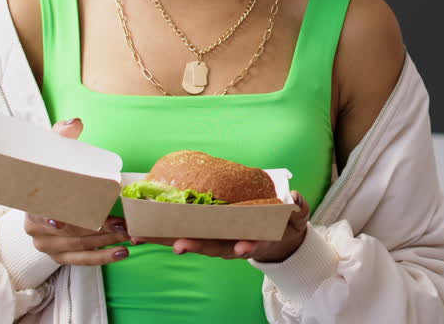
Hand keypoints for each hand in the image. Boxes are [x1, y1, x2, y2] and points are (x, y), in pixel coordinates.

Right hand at [23, 118, 131, 264]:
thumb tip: (74, 124)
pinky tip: (122, 253)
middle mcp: (35, 230)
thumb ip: (62, 136)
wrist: (45, 196)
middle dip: (96, 229)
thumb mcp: (53, 153)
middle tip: (122, 224)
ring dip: (105, 242)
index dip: (51, 218)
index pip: (40, 214)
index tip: (62, 220)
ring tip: (129, 236)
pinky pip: (82, 260)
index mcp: (30, 206)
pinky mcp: (61, 256)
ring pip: (78, 247)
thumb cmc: (53, 174)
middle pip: (67, 233)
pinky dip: (103, 258)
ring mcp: (47, 246)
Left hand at [133, 191, 310, 262]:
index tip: (243, 247)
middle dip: (196, 246)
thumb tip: (296, 197)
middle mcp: (230, 242)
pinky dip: (165, 232)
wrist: (276, 236)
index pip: (248, 244)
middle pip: (212, 247)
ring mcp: (216, 237)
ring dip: (170, 239)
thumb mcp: (296, 218)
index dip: (245, 246)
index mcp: (253, 239)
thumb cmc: (284, 225)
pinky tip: (145, 229)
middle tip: (179, 246)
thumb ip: (298, 208)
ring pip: (192, 240)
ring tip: (150, 237)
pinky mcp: (206, 230)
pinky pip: (184, 231)